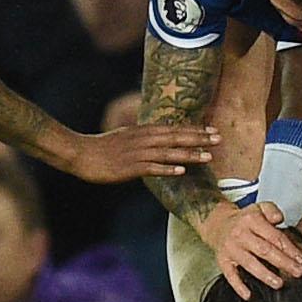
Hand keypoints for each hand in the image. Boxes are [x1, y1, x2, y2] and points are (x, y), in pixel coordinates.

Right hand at [62, 120, 217, 182]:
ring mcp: (137, 153)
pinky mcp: (129, 167)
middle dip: (199, 138)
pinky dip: (167, 169)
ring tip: (208, 157)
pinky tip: (181, 172)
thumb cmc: (103, 147)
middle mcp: (144, 139)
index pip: (174, 129)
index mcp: (143, 131)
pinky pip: (152, 168)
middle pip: (176, 138)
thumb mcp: (126, 135)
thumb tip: (160, 138)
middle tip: (219, 139)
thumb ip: (144, 137)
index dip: (195, 130)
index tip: (213, 130)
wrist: (81, 153)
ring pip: (168, 153)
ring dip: (189, 154)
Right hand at [202, 200, 301, 298]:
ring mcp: (231, 249)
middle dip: (283, 262)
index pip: (274, 236)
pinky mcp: (222, 261)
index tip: (301, 259)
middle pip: (264, 250)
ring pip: (250, 263)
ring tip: (279, 283)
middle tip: (297, 272)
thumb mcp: (259, 208)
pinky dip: (239, 286)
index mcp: (251, 220)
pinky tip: (249, 295)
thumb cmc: (244, 220)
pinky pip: (230, 275)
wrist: (218, 224)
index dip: (289, 248)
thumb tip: (280, 219)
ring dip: (265, 275)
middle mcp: (240, 234)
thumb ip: (272, 211)